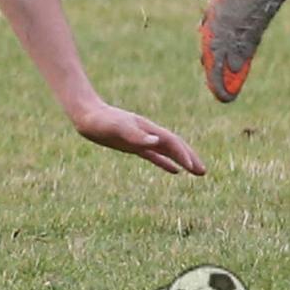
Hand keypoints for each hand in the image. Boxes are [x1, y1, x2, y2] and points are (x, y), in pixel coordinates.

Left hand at [71, 101, 204, 175]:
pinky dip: (166, 162)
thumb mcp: (117, 128)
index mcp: (147, 128)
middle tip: (203, 172)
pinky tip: (175, 171)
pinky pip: (154, 155)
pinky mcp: (133, 145)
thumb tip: (157, 141)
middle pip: (175, 145)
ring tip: (197, 173)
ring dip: (182, 161)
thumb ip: (136, 135)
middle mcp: (148, 133)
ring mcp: (141, 139)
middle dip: (190, 157)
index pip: (171, 141)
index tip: (193, 168)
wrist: (86, 115)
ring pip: (167, 151)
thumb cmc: (101, 121)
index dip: (183, 154)